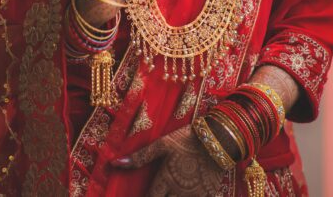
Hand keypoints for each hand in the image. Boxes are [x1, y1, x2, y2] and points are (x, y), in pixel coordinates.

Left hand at [111, 125, 226, 195]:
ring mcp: (196, 195)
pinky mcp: (211, 195)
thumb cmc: (187, 140)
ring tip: (171, 193)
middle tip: (157, 194)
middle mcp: (179, 191)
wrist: (218, 140)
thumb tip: (114, 163)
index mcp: (165, 179)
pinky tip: (187, 194)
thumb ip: (139, 157)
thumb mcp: (161, 145)